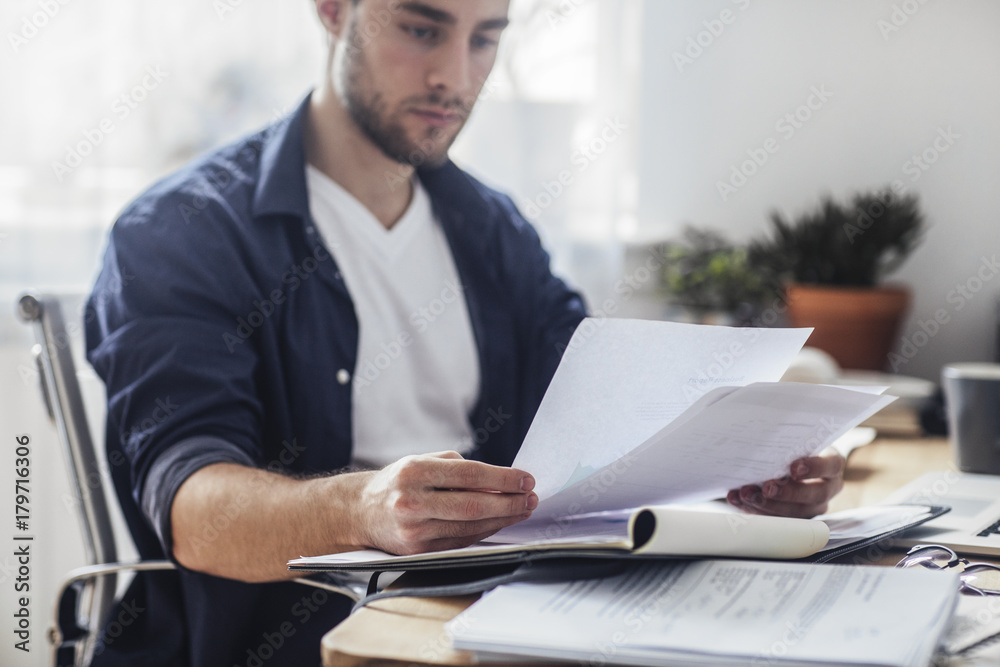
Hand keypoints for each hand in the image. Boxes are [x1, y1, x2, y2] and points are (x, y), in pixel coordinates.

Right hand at [357, 451, 536, 554]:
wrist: (359, 511)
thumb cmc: (398, 481)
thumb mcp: (421, 461)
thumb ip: (457, 467)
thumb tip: (499, 480)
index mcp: (414, 471)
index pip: (470, 475)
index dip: (503, 479)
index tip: (526, 479)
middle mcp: (412, 501)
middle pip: (473, 505)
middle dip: (509, 503)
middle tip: (531, 498)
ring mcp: (414, 530)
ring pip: (470, 527)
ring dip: (502, 519)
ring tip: (522, 509)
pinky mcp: (418, 551)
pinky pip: (460, 542)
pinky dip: (484, 532)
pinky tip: (499, 523)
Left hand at [726, 448, 845, 518]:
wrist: (784, 460)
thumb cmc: (792, 446)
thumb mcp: (795, 440)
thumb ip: (788, 441)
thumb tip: (763, 436)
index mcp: (832, 464)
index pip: (831, 465)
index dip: (815, 468)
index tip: (794, 468)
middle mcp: (827, 488)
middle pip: (815, 495)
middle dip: (787, 494)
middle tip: (766, 488)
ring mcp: (812, 506)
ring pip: (795, 513)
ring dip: (767, 505)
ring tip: (746, 494)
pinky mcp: (794, 518)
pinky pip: (777, 519)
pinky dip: (754, 509)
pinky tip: (737, 499)